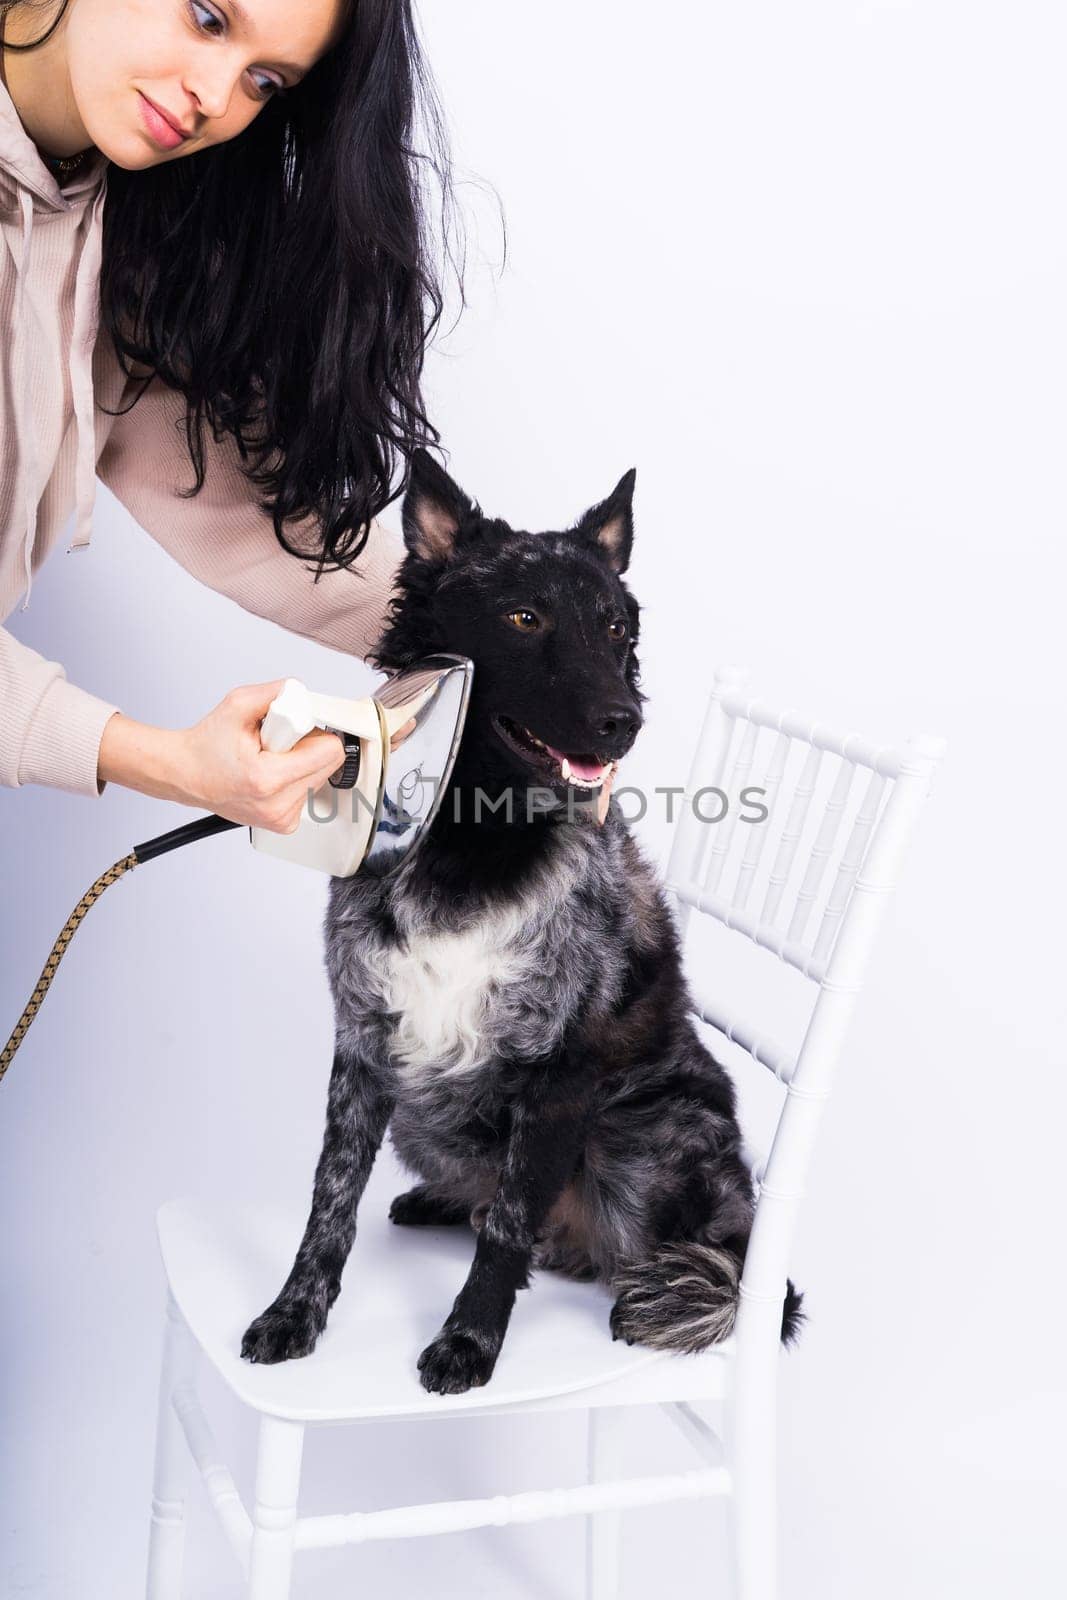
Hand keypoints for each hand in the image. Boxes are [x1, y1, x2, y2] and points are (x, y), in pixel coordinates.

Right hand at [176, 681, 347, 831]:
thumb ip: (275, 693)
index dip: (314, 731)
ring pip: (319, 777)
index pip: (330, 752)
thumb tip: (301, 693)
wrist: (186, 774)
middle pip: (329, 764)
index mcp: (268, 778)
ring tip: (267, 759)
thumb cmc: (205, 747)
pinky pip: (308, 791)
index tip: (293, 728)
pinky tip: (270, 773)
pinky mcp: (284, 823)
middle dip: (306, 745)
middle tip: (275, 742)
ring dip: (299, 762)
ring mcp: (281, 818)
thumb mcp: (237, 705)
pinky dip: (294, 778)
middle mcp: (277, 805)